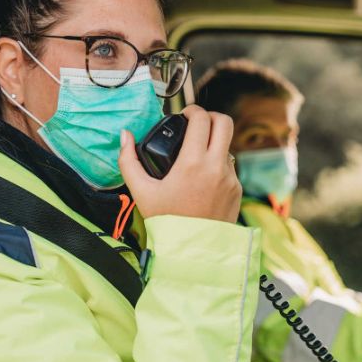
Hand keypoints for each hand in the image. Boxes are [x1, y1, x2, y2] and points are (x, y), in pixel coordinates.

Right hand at [119, 105, 241, 222]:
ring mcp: (230, 179)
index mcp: (193, 163)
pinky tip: (202, 179)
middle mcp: (216, 167)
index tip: (185, 114)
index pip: (202, 119)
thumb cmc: (166, 222)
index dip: (192, 110)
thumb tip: (125, 136)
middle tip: (197, 124)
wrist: (191, 251)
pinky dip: (217, 166)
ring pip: (227, 146)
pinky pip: (229, 168)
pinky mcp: (236, 191)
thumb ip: (128, 161)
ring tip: (196, 155)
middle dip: (210, 117)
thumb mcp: (141, 192)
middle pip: (224, 123)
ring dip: (214, 143)